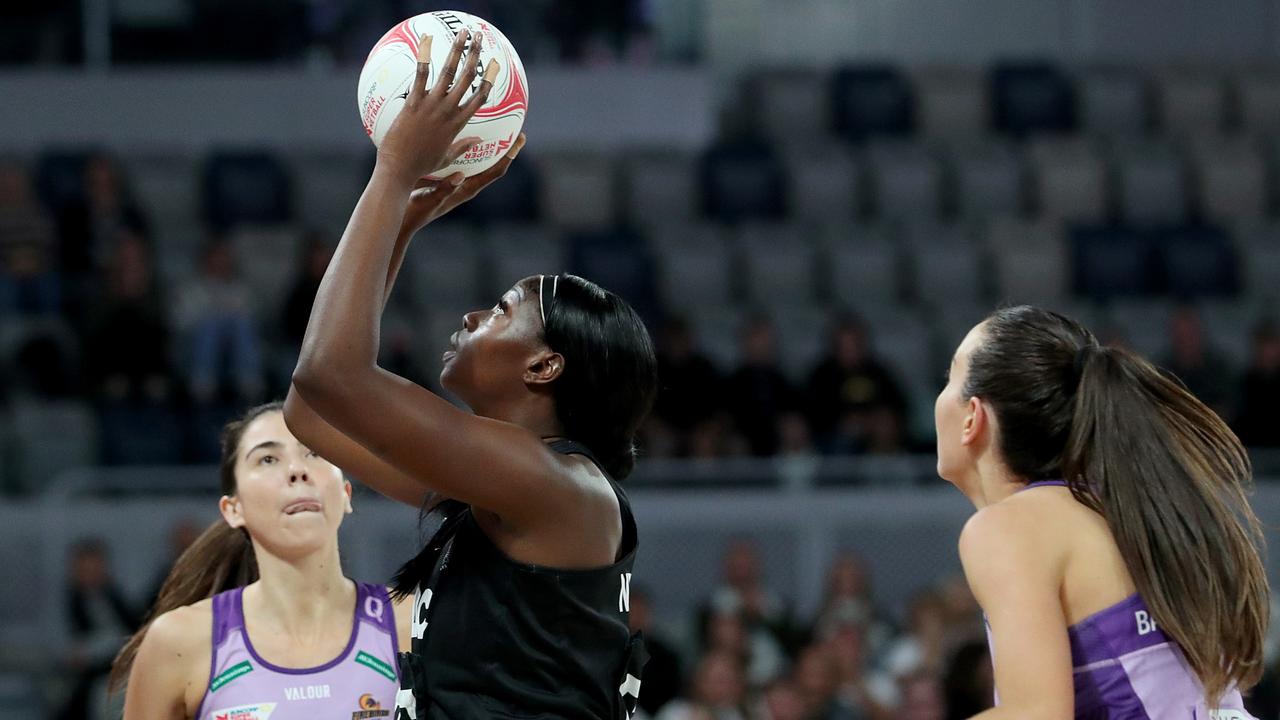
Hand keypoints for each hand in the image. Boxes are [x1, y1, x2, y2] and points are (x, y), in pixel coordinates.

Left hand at [376, 29, 499, 185]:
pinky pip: (421, 74)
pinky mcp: (414, 102)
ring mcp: (432, 105)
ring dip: (457, 50)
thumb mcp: (446, 157)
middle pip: (468, 78)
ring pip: (449, 72)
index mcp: (458, 124)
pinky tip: (427, 40)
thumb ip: (463, 146)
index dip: (489, 79)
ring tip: (463, 32)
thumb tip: (477, 140)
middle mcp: (448, 111)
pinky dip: (425, 56)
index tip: (494, 65)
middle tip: (480, 38)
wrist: (400, 168)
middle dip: (475, 55)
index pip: (479, 98)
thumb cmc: (421, 166)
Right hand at [398, 133, 525, 235]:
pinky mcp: (448, 179)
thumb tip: (460, 176)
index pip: (495, 171)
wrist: (403, 218)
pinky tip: (463, 132)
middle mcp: (467, 185)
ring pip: (479, 161)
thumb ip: (444, 189)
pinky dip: (468, 147)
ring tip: (493, 125)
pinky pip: (463, 160)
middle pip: (492, 164)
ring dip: (488, 145)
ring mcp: (458, 182)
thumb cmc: (416, 211)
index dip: (509, 155)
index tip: (519, 139)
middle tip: (512, 128)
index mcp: (467, 190)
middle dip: (504, 147)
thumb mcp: (429, 198)